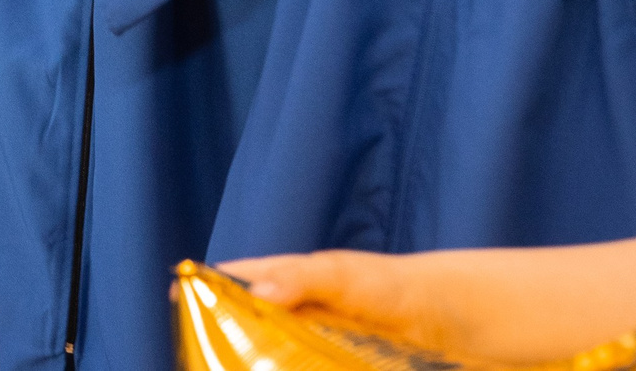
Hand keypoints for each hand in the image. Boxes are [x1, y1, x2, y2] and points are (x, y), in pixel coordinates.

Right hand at [216, 252, 464, 354]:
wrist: (457, 326)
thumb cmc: (395, 287)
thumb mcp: (345, 275)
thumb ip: (303, 277)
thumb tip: (255, 289)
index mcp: (284, 285)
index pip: (229, 285)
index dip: (199, 295)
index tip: (178, 309)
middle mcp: (290, 322)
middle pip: (240, 336)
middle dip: (220, 349)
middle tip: (205, 363)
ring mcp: (309, 354)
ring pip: (265, 363)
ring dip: (249, 367)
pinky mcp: (330, 370)